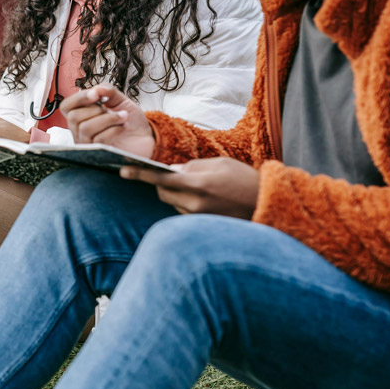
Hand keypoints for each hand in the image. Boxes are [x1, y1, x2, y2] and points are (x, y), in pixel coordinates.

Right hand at [60, 85, 155, 156]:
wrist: (145, 137)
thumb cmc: (130, 120)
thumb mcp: (120, 100)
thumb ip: (108, 91)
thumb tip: (96, 89)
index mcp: (82, 115)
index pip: (66, 106)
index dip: (78, 98)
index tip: (96, 94)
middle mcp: (79, 130)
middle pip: (74, 117)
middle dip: (95, 109)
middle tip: (111, 109)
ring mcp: (88, 143)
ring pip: (85, 128)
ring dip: (108, 119)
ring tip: (123, 116)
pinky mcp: (98, 153)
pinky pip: (98, 139)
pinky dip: (113, 129)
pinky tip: (123, 127)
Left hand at [120, 157, 259, 218]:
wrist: (267, 204)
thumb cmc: (244, 179)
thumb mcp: (220, 164)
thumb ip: (193, 166)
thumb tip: (172, 170)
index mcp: (198, 184)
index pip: (160, 179)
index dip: (139, 174)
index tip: (122, 170)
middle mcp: (195, 204)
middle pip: (163, 193)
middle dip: (163, 183)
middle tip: (176, 174)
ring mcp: (198, 217)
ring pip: (173, 203)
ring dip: (177, 193)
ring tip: (201, 187)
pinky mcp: (201, 225)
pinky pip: (184, 212)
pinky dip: (187, 203)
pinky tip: (206, 197)